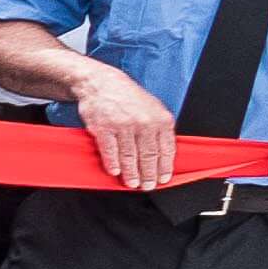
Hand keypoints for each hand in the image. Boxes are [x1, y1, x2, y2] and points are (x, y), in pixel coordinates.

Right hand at [73, 68, 181, 193]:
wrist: (101, 83)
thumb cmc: (127, 97)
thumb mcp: (153, 108)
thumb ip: (160, 129)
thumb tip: (163, 155)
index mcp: (160, 119)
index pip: (166, 150)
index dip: (165, 167)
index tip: (163, 178)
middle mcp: (144, 123)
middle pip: (149, 156)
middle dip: (149, 174)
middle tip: (147, 185)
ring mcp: (123, 126)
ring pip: (130, 156)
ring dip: (132, 173)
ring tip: (132, 183)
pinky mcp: (103, 128)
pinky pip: (110, 151)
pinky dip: (113, 163)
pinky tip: (115, 171)